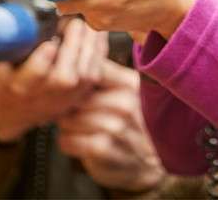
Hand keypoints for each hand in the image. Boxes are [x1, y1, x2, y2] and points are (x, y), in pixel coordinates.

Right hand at [0, 18, 107, 142]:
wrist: (6, 112)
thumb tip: (10, 17)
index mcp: (17, 85)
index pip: (34, 75)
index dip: (43, 57)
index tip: (49, 40)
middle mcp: (42, 96)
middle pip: (64, 76)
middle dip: (74, 47)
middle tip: (75, 23)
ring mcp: (62, 99)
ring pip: (84, 76)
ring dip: (89, 48)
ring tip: (88, 25)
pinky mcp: (76, 97)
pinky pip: (94, 75)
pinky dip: (98, 54)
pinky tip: (97, 36)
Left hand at [57, 61, 165, 191]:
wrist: (150, 165)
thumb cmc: (132, 125)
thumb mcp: (128, 94)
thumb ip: (105, 74)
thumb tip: (71, 52)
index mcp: (131, 83)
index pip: (92, 67)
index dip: (75, 74)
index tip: (68, 80)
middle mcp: (127, 102)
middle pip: (75, 94)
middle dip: (67, 104)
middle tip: (71, 111)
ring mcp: (117, 127)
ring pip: (69, 117)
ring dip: (67, 124)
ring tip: (78, 127)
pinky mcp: (105, 150)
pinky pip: (68, 140)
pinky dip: (68, 142)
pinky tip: (78, 142)